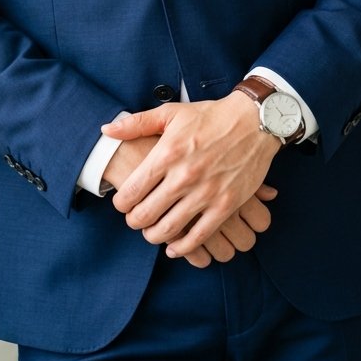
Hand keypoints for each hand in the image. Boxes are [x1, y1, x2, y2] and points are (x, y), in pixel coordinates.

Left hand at [101, 92, 280, 259]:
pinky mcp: (226, 205)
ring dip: (154, 236)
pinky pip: (199, 236)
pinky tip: (174, 247)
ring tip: (151, 232)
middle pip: (146, 214)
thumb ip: (136, 123)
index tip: (122, 203)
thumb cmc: (210, 116)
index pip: (132, 190)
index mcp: (167, 153)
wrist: (253, 121)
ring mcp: (206, 192)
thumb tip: (106, 130)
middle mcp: (184, 175)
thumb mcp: (171, 113)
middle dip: (134, 222)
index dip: (121, 203)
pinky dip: (182, 247)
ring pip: (168, 229)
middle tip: (134, 220)